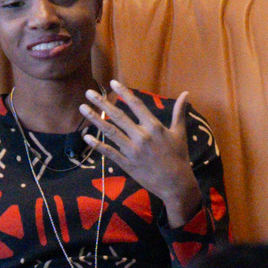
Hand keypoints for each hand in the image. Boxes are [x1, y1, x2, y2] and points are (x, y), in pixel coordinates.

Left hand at [80, 87, 199, 222]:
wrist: (176, 184)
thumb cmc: (179, 157)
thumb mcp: (180, 133)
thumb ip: (179, 112)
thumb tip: (186, 93)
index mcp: (154, 127)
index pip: (136, 105)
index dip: (124, 92)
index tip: (112, 83)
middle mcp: (142, 136)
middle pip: (118, 116)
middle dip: (102, 103)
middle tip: (88, 92)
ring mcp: (132, 150)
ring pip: (110, 131)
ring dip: (95, 119)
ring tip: (82, 108)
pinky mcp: (127, 164)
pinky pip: (109, 152)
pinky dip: (97, 144)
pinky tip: (86, 136)